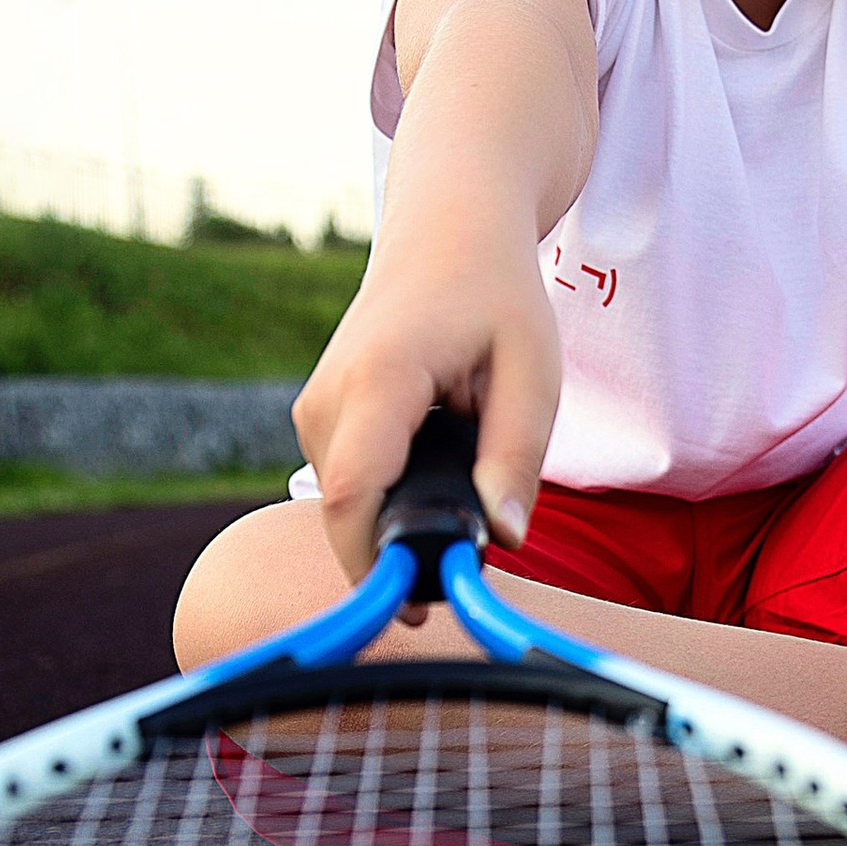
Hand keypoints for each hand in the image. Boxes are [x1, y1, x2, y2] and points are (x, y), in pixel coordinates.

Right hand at [292, 229, 563, 589]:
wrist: (446, 235)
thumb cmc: (495, 296)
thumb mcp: (532, 371)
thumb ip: (516, 456)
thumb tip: (503, 539)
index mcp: (380, 379)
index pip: (351, 493)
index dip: (375, 563)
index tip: (417, 610)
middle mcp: (328, 398)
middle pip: (346, 514)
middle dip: (401, 554)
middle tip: (472, 558)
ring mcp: (314, 410)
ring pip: (346, 507)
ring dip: (400, 522)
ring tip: (465, 481)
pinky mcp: (316, 422)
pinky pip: (345, 488)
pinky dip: (387, 500)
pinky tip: (435, 468)